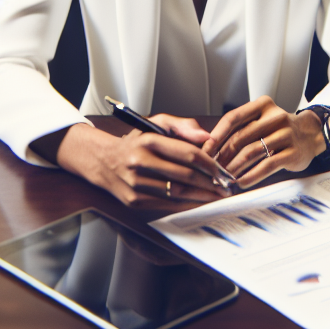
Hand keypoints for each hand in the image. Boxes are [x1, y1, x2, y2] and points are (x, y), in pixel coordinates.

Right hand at [54, 122, 225, 209]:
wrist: (103, 160)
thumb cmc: (136, 142)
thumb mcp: (156, 123)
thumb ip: (183, 126)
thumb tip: (207, 138)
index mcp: (148, 140)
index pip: (187, 154)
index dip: (209, 164)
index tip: (222, 170)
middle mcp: (140, 162)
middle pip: (185, 176)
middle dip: (210, 183)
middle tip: (225, 187)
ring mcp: (136, 184)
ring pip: (177, 193)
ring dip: (201, 197)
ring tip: (216, 196)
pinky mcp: (134, 201)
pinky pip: (166, 205)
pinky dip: (185, 205)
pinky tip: (197, 202)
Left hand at [202, 96, 325, 188]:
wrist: (312, 134)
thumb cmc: (279, 130)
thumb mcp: (262, 120)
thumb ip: (241, 128)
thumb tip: (211, 146)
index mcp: (262, 105)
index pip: (233, 118)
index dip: (216, 135)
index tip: (205, 150)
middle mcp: (275, 116)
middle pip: (240, 137)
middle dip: (223, 155)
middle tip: (212, 168)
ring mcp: (285, 134)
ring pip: (252, 152)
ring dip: (235, 167)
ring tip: (224, 177)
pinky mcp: (293, 152)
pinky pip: (267, 165)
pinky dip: (252, 175)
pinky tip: (242, 182)